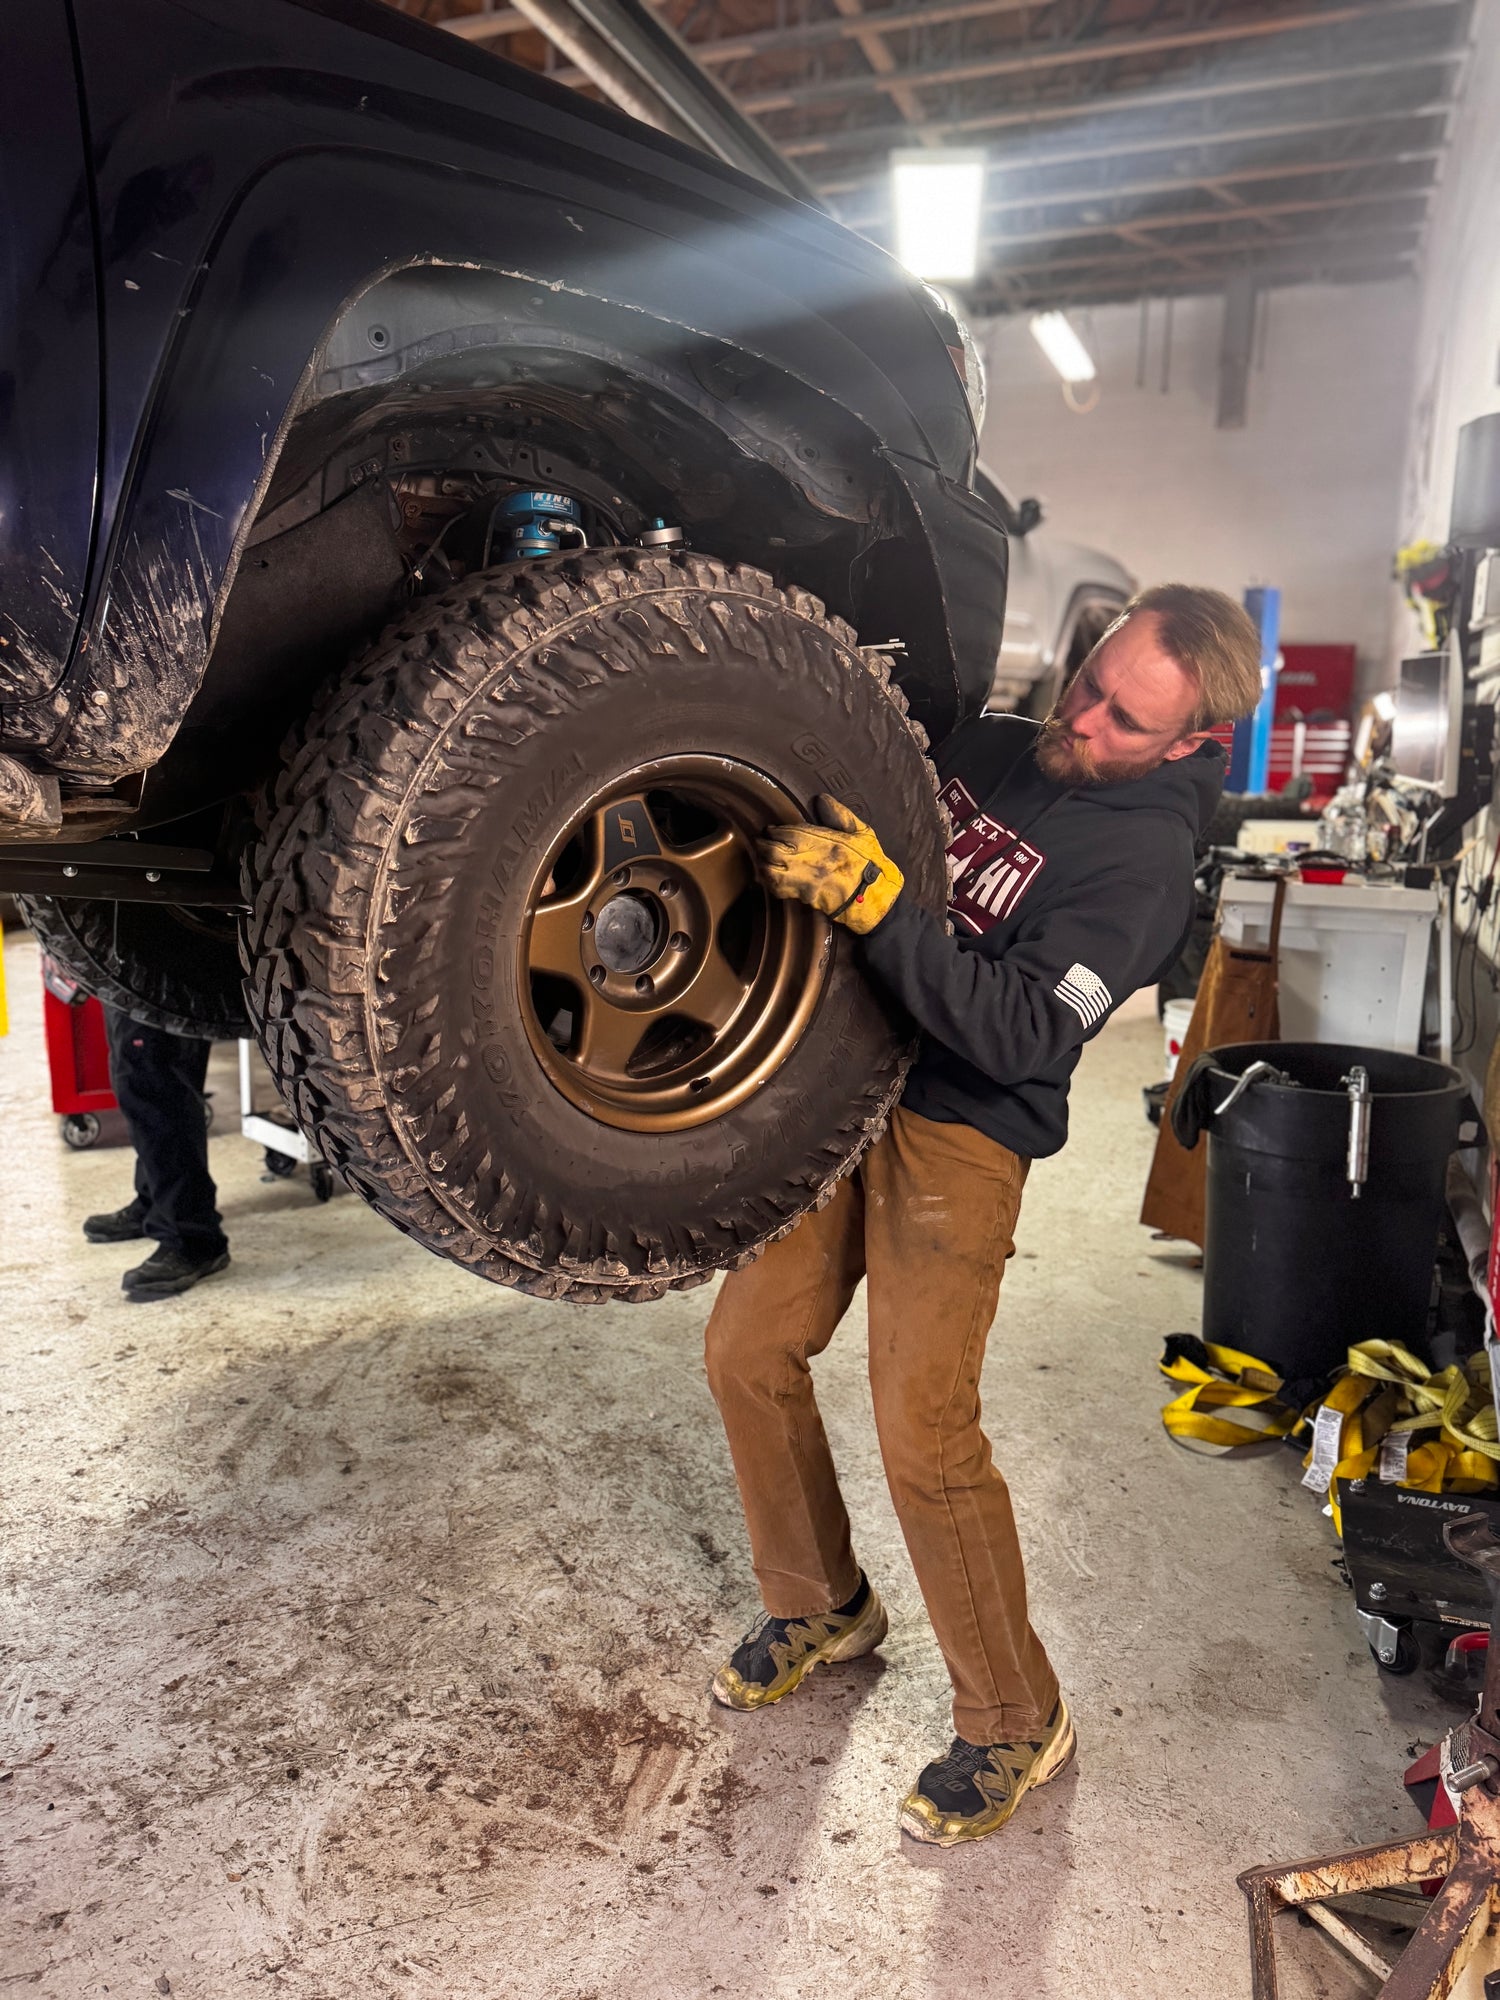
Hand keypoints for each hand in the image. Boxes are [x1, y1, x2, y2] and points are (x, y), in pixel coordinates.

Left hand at [757, 795, 903, 933]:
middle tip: (759, 841)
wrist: (874, 898)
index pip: (789, 833)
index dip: (774, 830)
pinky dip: (768, 881)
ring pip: (771, 871)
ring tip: (760, 857)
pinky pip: (778, 889)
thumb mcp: (862, 833)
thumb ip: (841, 815)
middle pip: (773, 851)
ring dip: (762, 863)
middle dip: (762, 845)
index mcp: (825, 842)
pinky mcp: (804, 897)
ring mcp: (806, 881)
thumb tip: (821, 799)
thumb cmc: (871, 865)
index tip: (771, 829)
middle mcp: (812, 861)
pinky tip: (767, 875)